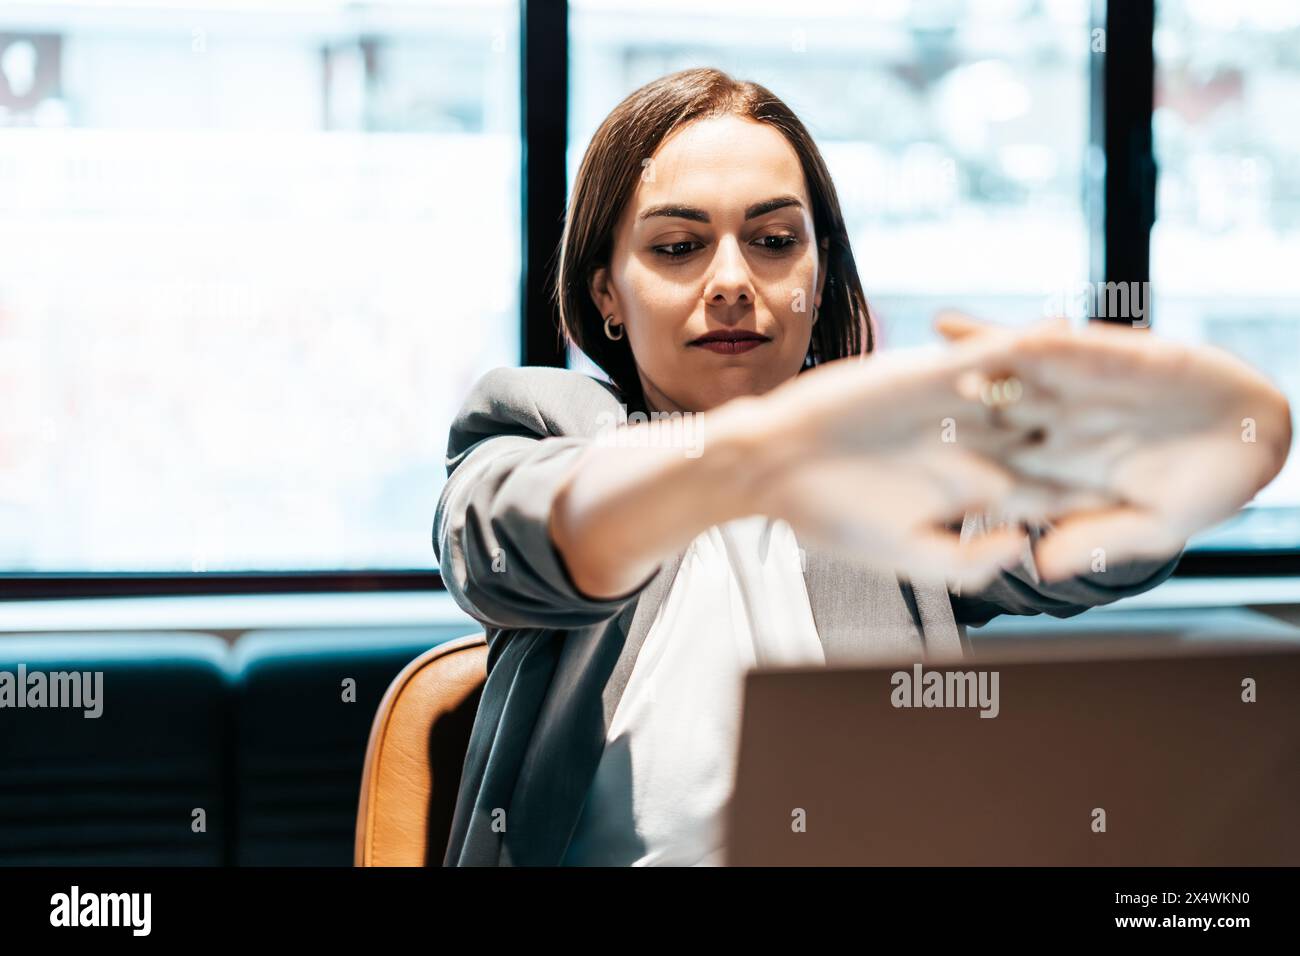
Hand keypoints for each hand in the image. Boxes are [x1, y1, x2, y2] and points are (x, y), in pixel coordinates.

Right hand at [752, 323, 1113, 588]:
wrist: (775, 465)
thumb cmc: (833, 519)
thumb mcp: (905, 556)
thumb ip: (967, 562)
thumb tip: (1025, 550)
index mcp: (969, 494)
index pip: (1044, 495)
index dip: (1092, 496)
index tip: (1145, 499)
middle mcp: (971, 446)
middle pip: (1050, 438)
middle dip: (1100, 433)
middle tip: (1160, 425)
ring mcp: (954, 407)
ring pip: (1029, 391)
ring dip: (1074, 381)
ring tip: (1128, 366)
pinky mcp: (930, 374)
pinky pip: (985, 355)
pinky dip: (1022, 345)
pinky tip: (1062, 333)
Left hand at [934, 311, 1293, 580]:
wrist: (1255, 433)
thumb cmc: (1207, 489)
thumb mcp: (1154, 525)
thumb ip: (1097, 540)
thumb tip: (1038, 568)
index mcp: (1061, 476)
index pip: (997, 482)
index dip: (954, 485)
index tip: (905, 492)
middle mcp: (1055, 432)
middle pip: (987, 429)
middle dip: (945, 424)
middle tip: (890, 423)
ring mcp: (1071, 391)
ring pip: (1004, 381)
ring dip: (961, 373)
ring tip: (913, 364)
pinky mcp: (1095, 353)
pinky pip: (1042, 342)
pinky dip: (1003, 334)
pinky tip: (957, 328)